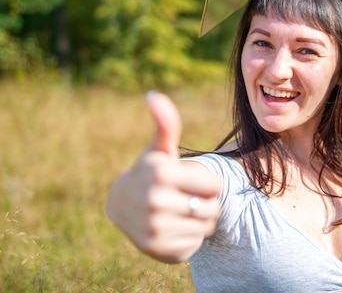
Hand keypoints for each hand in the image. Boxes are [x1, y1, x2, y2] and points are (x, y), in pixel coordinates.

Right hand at [106, 92, 221, 262]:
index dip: (208, 183)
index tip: (189, 181)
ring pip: (207, 226)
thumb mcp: (160, 150)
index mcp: (161, 174)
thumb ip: (166, 125)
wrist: (123, 207)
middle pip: (214, 207)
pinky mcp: (158, 249)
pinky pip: (196, 243)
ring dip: (200, 221)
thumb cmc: (151, 173)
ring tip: (181, 212)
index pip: (216, 185)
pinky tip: (174, 228)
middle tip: (185, 198)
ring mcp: (155, 227)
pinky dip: (190, 237)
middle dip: (206, 202)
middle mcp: (155, 201)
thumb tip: (154, 95)